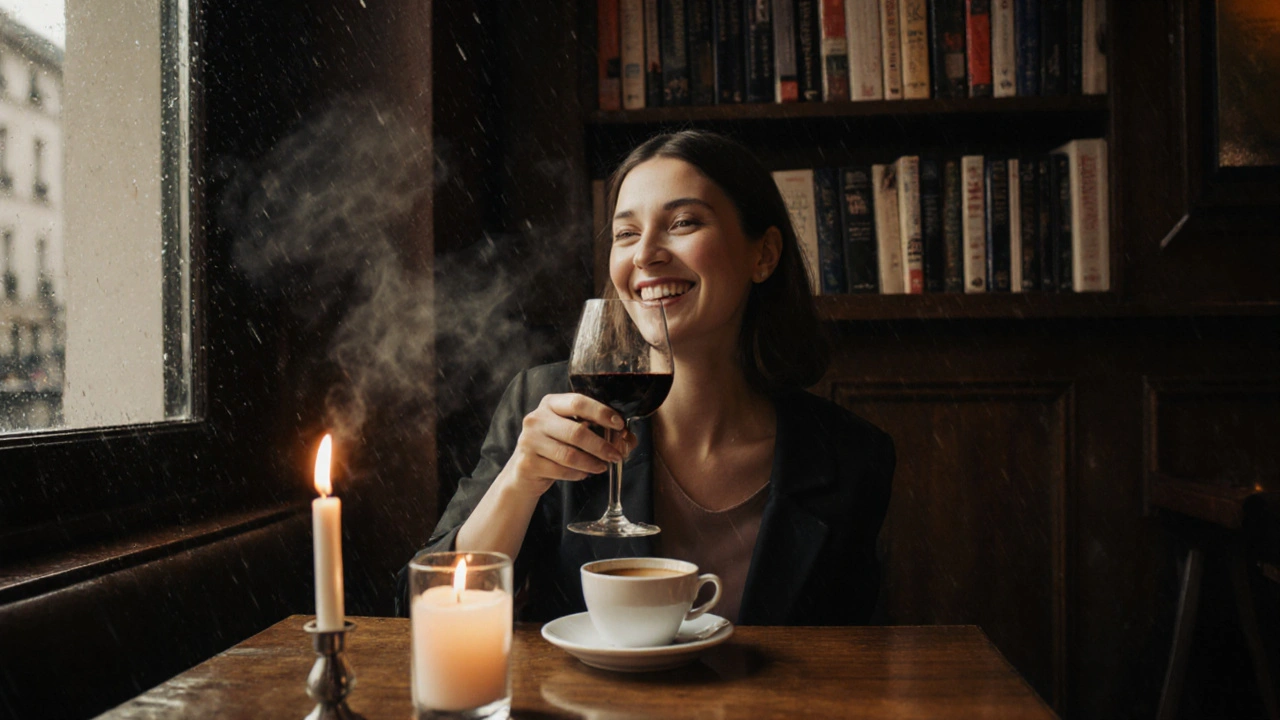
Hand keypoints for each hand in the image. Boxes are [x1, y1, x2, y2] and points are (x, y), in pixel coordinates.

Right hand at [499, 393, 636, 497]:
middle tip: (616, 455)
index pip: (578, 402)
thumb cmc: (555, 445)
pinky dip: (578, 474)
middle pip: (576, 432)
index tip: (619, 424)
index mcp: (551, 403)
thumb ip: (599, 430)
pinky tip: (584, 473)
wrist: (525, 470)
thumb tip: (628, 438)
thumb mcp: (573, 431)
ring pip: (569, 455)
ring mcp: (529, 441)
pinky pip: (561, 470)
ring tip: (603, 467)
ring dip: (592, 463)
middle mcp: (537, 419)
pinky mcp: (527, 463)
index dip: (601, 413)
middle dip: (602, 446)